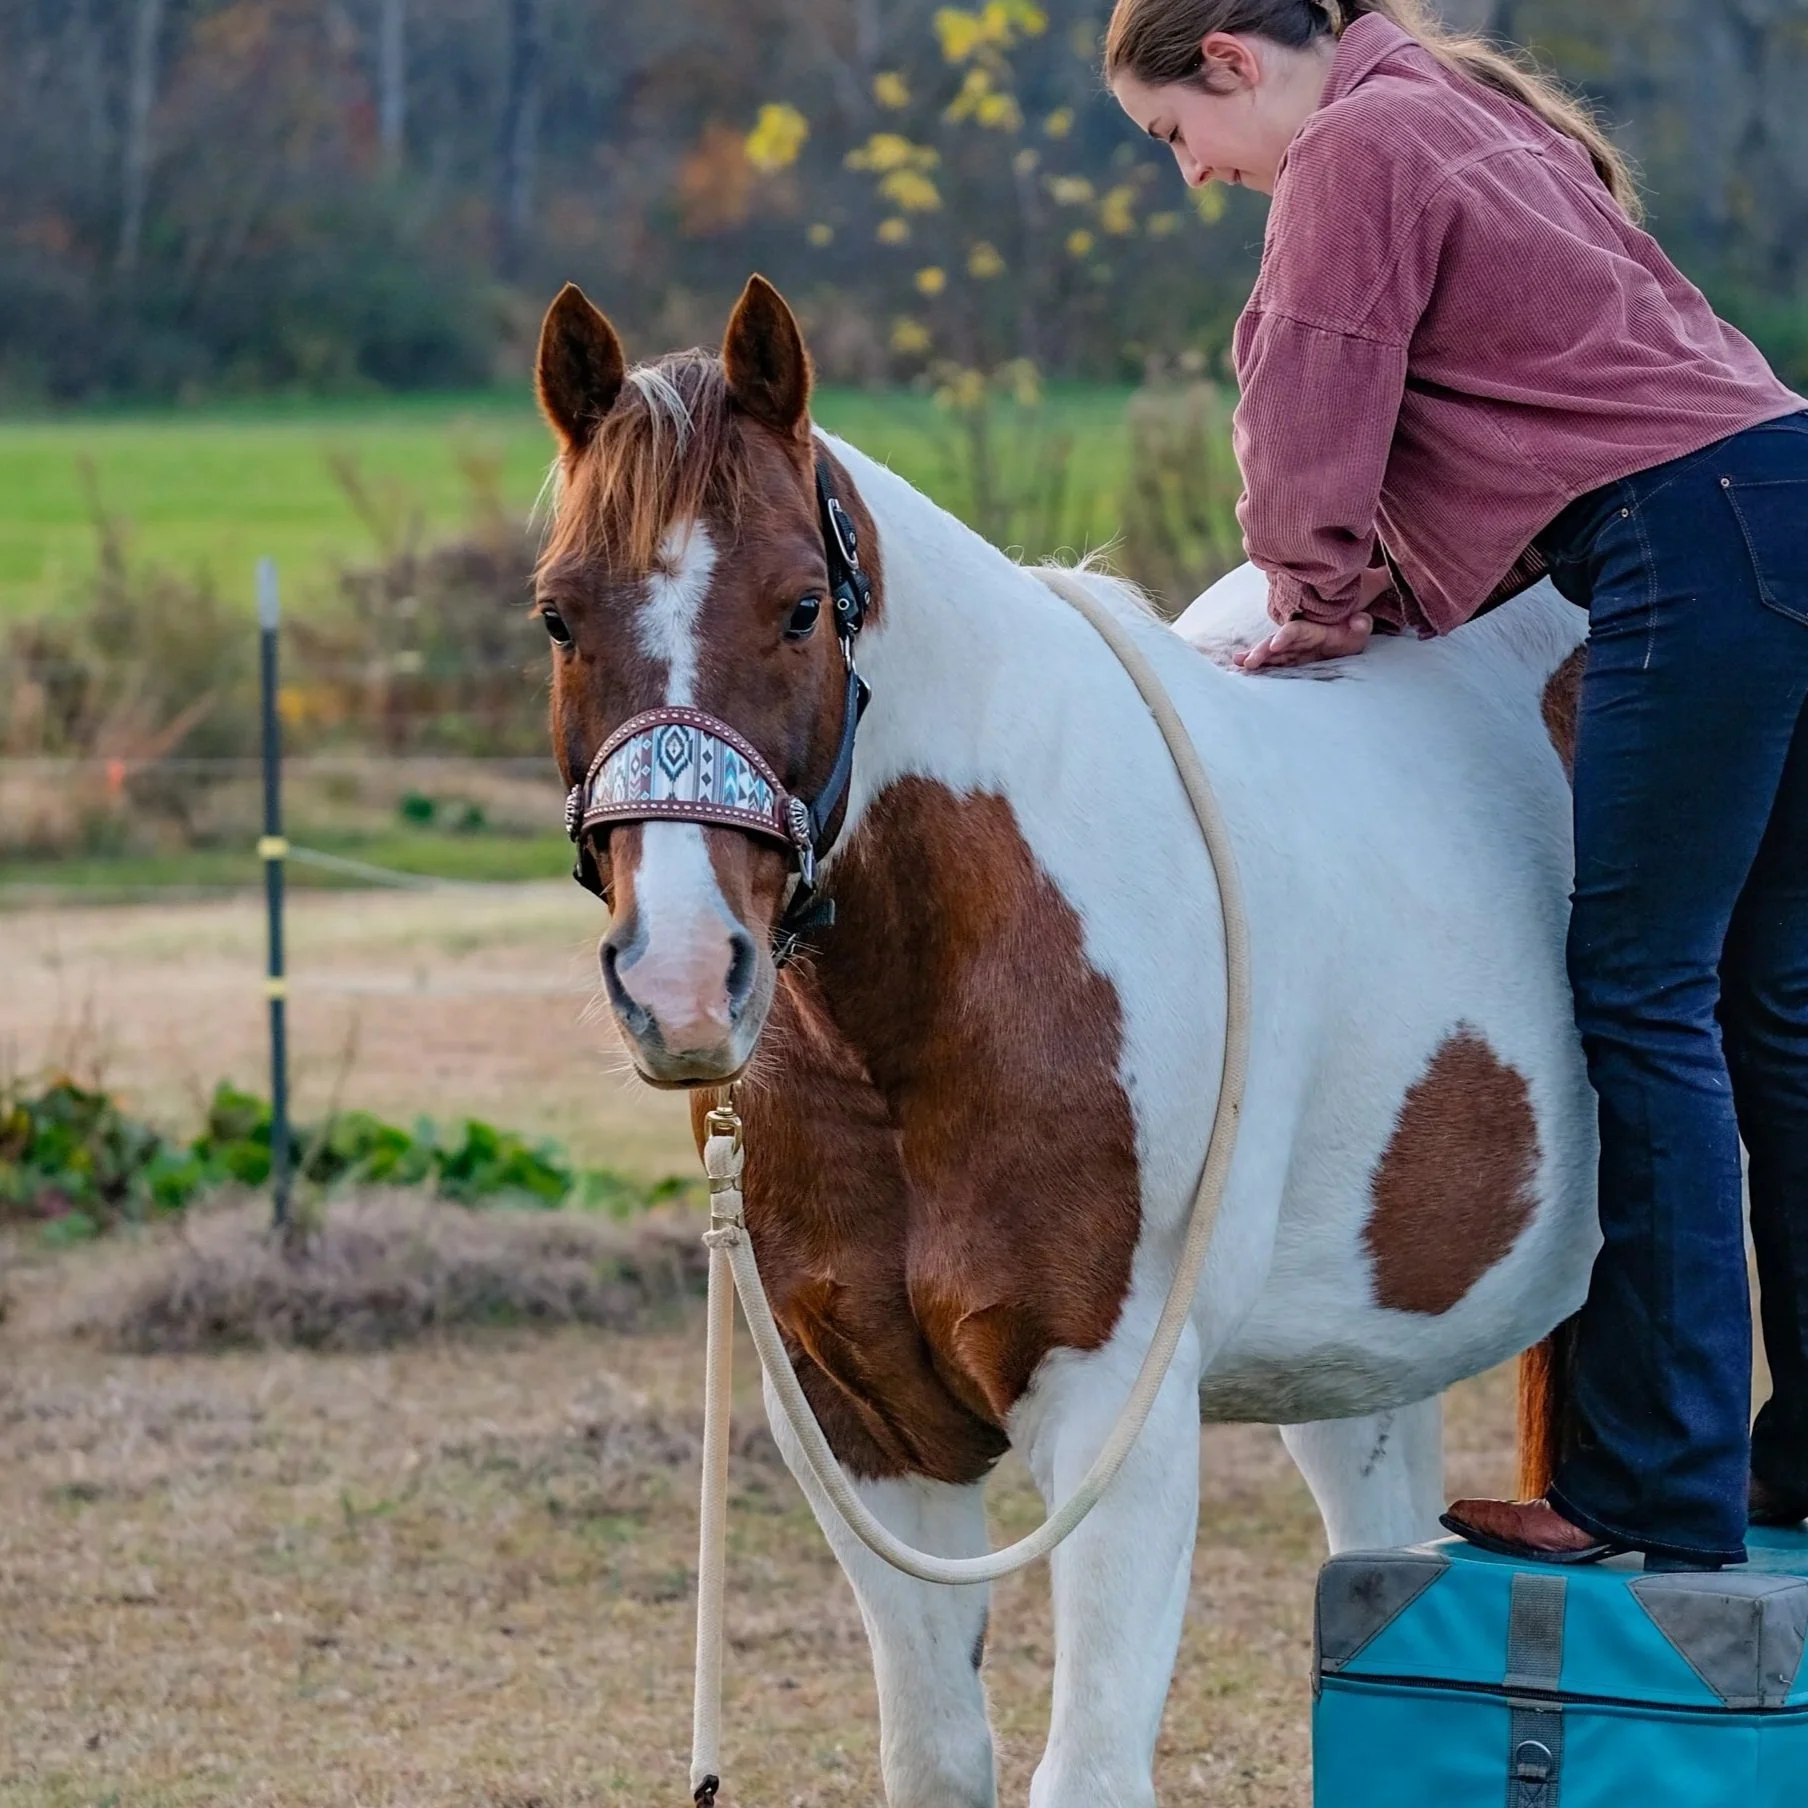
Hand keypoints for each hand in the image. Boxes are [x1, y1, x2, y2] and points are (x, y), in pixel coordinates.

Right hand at [1234, 611, 1373, 672]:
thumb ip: (1361, 625)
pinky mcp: (1289, 661)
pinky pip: (1272, 663)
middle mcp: (1297, 640)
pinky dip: (1259, 666)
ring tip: (1238, 663)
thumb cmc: (1352, 634)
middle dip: (1262, 651)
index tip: (1275, 645)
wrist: (1346, 636)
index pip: (1296, 630)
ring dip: (1254, 658)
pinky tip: (1241, 669)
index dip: (1285, 636)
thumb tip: (1360, 621)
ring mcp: (1291, 651)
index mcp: (1312, 630)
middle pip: (1276, 643)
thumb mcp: (1360, 630)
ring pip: (1270, 653)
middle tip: (1248, 661)